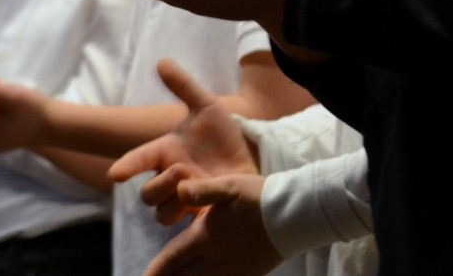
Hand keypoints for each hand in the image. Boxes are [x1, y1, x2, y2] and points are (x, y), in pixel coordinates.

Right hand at [108, 58, 256, 224]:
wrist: (251, 160)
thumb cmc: (223, 137)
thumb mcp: (207, 107)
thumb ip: (184, 86)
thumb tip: (161, 61)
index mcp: (165, 152)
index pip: (137, 160)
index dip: (126, 166)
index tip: (116, 174)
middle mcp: (170, 178)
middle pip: (147, 194)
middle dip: (158, 185)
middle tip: (180, 172)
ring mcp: (183, 200)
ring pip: (161, 213)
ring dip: (172, 202)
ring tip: (193, 189)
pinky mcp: (198, 217)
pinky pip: (182, 227)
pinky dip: (187, 218)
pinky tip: (204, 208)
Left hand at [144, 174, 282, 275]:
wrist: (296, 216)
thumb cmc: (260, 197)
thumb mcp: (230, 185)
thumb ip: (203, 191)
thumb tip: (180, 190)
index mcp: (207, 235)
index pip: (172, 258)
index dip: (156, 270)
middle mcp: (216, 257)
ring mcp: (233, 269)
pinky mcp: (247, 273)